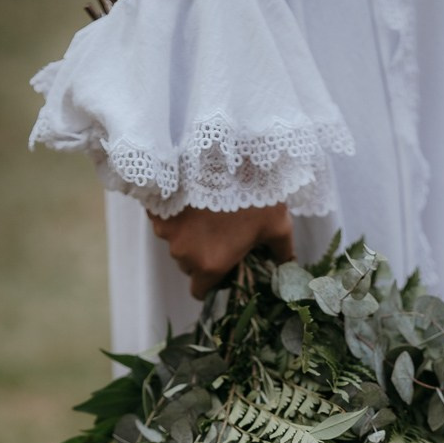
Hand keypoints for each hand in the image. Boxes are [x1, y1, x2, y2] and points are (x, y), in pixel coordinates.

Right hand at [149, 202, 293, 297]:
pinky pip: (162, 218)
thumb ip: (281, 251)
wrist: (226, 151)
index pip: (199, 290)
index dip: (209, 283)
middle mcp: (183, 253)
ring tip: (205, 211)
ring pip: (174, 241)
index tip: (219, 269)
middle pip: (187, 265)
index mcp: (211, 265)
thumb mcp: (278, 224)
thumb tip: (287, 265)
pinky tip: (190, 198)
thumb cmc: (256, 192)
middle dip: (200, 254)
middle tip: (218, 233)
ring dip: (186, 233)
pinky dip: (174, 212)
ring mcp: (166, 230)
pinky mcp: (156, 207)